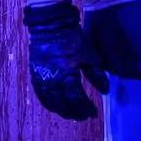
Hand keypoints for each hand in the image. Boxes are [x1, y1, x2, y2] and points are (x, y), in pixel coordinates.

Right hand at [22, 0, 108, 120]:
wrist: (49, 25)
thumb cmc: (72, 38)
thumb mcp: (89, 54)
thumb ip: (96, 74)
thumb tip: (105, 91)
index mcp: (67, 74)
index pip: (77, 99)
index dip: (86, 108)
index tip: (93, 113)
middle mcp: (53, 80)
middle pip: (63, 104)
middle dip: (74, 112)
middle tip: (83, 116)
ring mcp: (42, 78)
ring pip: (51, 102)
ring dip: (61, 111)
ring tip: (71, 114)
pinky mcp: (35, 75)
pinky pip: (41, 95)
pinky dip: (49, 103)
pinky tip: (56, 106)